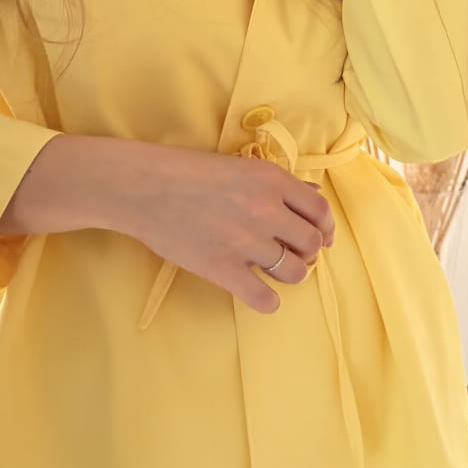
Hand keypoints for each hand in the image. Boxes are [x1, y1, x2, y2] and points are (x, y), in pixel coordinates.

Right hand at [0, 133, 334, 314]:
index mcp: (272, 180)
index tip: (319, 237)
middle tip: (292, 253)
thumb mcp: (240, 166)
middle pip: (311, 244)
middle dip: (307, 252)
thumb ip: (279, 184)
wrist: (143, 186)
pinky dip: (268, 301)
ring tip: (275, 270)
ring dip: (290, 274)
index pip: (320, 211)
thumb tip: (314, 198)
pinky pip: (264, 298)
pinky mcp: (222, 268)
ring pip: (294, 272)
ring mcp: (244, 241)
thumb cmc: (188, 171)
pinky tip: (260, 293)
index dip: (325, 228)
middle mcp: (265, 210)